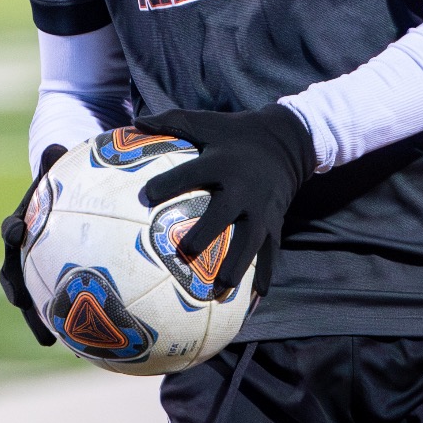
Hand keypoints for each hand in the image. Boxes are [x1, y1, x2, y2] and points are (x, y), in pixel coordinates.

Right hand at [0, 143, 68, 346]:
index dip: (12, 232)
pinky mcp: (53, 289)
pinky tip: (89, 346)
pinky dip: (71, 326)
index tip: (15, 233)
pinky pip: (59, 310)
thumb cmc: (59, 187)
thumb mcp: (57, 173)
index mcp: (21, 226)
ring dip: (38, 321)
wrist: (60, 207)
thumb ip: (54, 161)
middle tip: (22, 304)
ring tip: (49, 341)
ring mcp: (36, 275)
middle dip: (18, 293)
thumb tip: (53, 145)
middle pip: (13, 278)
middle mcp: (22, 255)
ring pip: (33, 302)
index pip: (11, 229)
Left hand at [134, 104, 315, 298]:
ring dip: (236, 266)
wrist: (287, 141)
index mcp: (222, 163)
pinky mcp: (276, 221)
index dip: (168, 184)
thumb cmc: (236, 133)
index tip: (146, 196)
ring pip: (249, 241)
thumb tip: (135, 121)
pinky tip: (256, 300)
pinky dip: (266, 275)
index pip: (192, 173)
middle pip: (223, 214)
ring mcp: (262, 208)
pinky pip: (271, 252)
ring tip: (220, 290)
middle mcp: (243, 188)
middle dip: (205, 234)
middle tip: (184, 252)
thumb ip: (172, 121)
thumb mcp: (207, 122)